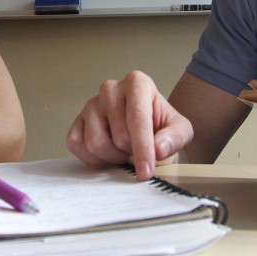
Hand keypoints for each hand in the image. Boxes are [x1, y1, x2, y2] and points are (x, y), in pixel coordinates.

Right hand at [66, 71, 192, 180]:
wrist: (146, 128)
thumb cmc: (161, 126)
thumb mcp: (180, 130)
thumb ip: (175, 137)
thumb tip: (159, 148)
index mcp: (137, 83)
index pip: (137, 118)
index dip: (143, 148)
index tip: (146, 172)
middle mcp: (111, 88)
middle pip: (118, 135)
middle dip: (130, 152)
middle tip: (138, 149)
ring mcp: (91, 104)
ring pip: (95, 143)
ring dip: (113, 156)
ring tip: (124, 150)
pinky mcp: (77, 120)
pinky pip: (76, 144)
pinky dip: (93, 157)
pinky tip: (107, 153)